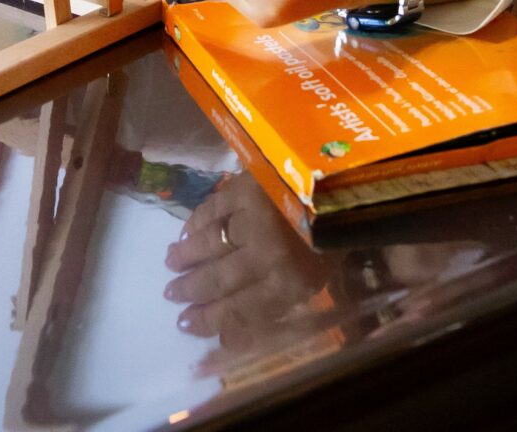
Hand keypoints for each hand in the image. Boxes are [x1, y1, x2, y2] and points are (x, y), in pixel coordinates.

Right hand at [163, 173, 328, 350]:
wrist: (346, 182)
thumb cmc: (332, 236)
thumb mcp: (313, 280)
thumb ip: (274, 304)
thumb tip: (228, 333)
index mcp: (288, 284)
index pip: (238, 310)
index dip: (208, 320)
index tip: (185, 323)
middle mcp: (266, 256)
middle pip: (219, 279)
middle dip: (190, 289)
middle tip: (170, 294)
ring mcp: (254, 219)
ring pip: (210, 244)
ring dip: (186, 256)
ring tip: (170, 263)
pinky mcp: (247, 186)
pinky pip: (213, 209)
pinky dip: (196, 222)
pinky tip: (185, 231)